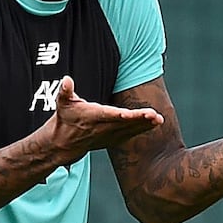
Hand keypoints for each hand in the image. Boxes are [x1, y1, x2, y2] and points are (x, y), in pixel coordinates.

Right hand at [43, 76, 164, 162]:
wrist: (65, 143)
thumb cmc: (66, 118)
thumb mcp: (62, 103)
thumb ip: (65, 91)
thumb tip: (66, 80)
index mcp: (91, 116)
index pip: (106, 115)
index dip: (118, 115)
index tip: (129, 114)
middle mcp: (102, 127)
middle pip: (123, 123)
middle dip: (139, 119)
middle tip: (155, 115)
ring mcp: (109, 135)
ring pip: (130, 129)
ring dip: (145, 124)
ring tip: (160, 119)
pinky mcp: (113, 138)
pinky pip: (130, 134)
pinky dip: (143, 129)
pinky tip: (156, 123)